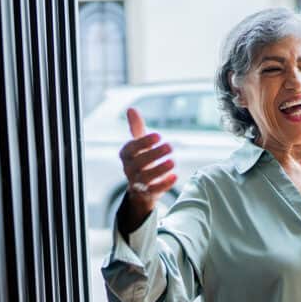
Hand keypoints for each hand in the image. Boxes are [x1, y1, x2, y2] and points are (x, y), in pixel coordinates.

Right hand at [118, 108, 176, 232]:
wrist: (141, 186)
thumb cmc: (141, 158)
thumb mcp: (139, 143)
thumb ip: (136, 127)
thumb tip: (131, 108)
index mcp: (126, 154)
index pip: (131, 147)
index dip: (144, 141)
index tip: (159, 135)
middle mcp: (129, 169)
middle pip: (139, 162)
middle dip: (154, 154)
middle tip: (170, 146)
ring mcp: (137, 182)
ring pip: (146, 177)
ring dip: (160, 169)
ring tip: (173, 161)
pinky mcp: (147, 193)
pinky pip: (154, 190)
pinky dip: (164, 184)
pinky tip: (175, 176)